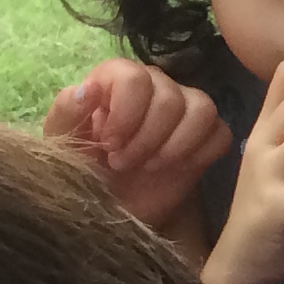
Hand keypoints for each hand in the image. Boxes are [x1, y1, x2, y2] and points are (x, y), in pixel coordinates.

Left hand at [44, 57, 229, 230]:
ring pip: (202, 108)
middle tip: (123, 164)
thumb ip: (67, 112)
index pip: (135, 76)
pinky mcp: (205, 137)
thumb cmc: (80, 171)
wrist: (106, 207)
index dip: (126, 112)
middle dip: (147, 138)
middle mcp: (154, 85)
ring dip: (176, 144)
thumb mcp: (62, 145)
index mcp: (116, 79)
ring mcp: (183, 109)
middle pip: (170, 96)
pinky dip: (200, 154)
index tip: (110, 145)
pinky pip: (220, 133)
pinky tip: (175, 170)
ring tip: (150, 167)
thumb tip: (88, 88)